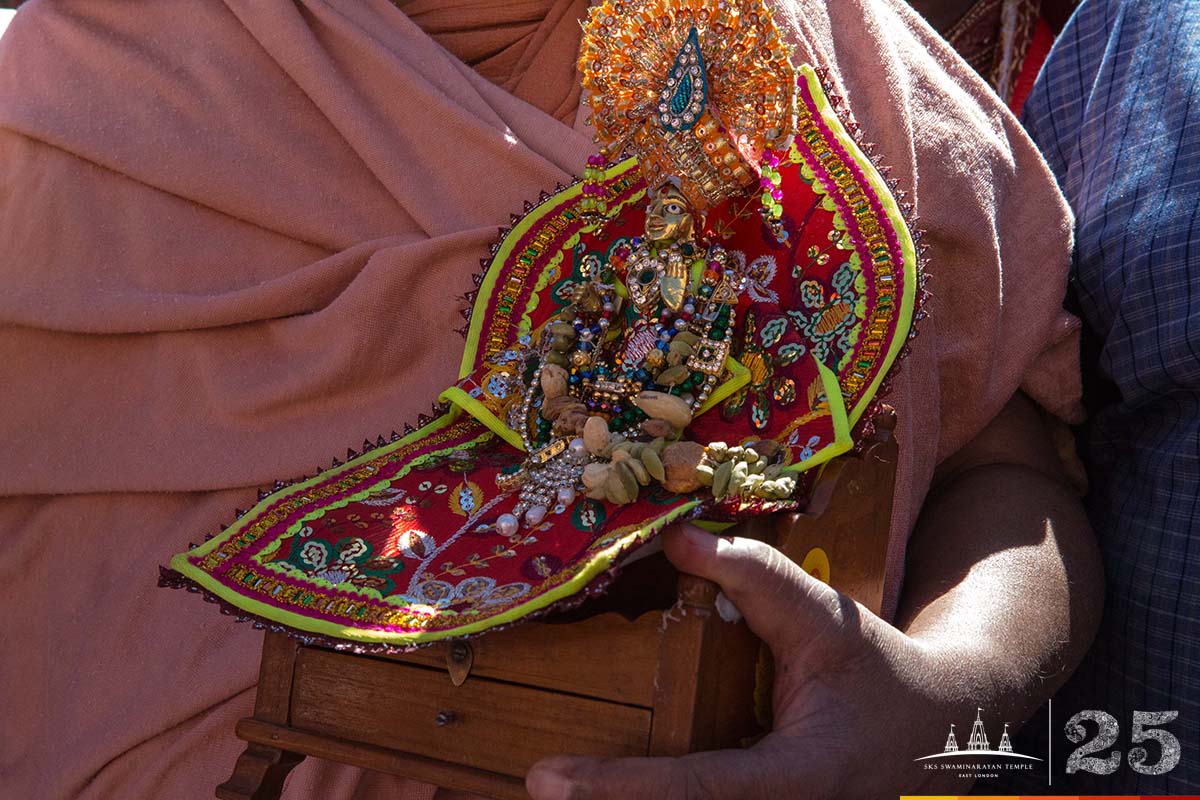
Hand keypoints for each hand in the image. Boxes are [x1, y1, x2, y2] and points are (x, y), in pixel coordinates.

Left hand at [525, 522, 971, 799]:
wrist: (935, 727)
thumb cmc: (877, 667)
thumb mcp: (824, 615)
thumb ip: (755, 575)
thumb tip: (673, 539)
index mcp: (800, 777)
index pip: (697, 788)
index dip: (619, 787)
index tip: (547, 781)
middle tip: (538, 787)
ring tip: (560, 789)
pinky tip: (608, 788)